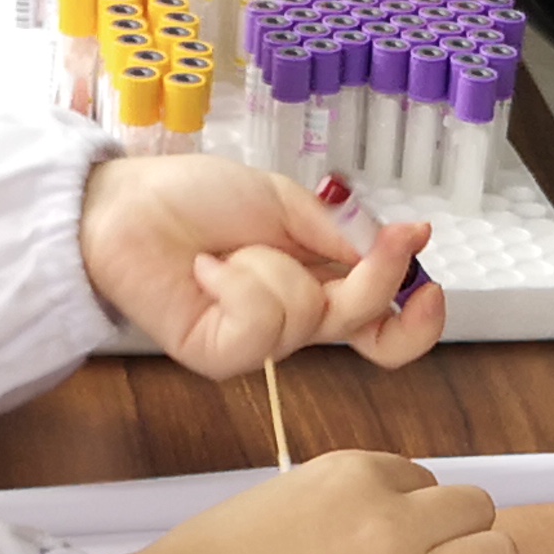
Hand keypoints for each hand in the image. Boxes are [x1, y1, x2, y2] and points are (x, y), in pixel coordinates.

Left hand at [82, 155, 447, 377]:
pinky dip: (238, 284)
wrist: (122, 206)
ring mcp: (260, 343)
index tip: (430, 284)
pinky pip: (263, 326)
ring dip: (274, 267)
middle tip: (367, 245)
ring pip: (312, 317)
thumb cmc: (192, 197)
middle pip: (367, 325)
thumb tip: (408, 241)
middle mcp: (297, 319)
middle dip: (373, 279)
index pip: (384, 326)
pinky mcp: (222, 355)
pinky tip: (207, 270)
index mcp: (319, 282)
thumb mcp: (287, 201)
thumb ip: (346, 233)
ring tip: (229, 250)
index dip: (416, 318)